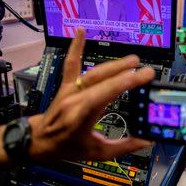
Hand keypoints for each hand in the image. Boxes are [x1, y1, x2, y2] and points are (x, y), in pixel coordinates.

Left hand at [28, 28, 154, 161]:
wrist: (39, 141)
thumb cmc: (66, 147)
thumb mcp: (97, 153)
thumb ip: (123, 147)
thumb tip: (146, 140)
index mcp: (82, 116)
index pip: (106, 94)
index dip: (126, 83)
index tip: (144, 76)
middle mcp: (75, 99)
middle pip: (102, 80)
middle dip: (124, 72)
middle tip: (144, 68)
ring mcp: (70, 89)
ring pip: (93, 72)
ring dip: (113, 64)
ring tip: (132, 60)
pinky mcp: (67, 84)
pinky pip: (71, 64)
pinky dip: (76, 47)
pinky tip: (80, 32)